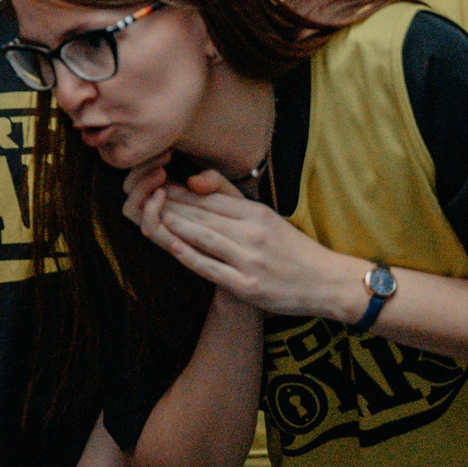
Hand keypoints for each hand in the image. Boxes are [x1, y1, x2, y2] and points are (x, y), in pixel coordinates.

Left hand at [129, 166, 361, 321]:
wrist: (326, 282)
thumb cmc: (291, 248)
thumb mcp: (266, 215)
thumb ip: (229, 196)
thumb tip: (193, 181)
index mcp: (256, 213)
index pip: (207, 199)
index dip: (176, 192)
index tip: (154, 187)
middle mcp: (251, 233)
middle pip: (199, 215)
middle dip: (167, 206)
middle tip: (141, 198)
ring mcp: (248, 260)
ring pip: (200, 237)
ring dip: (171, 225)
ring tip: (148, 216)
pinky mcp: (246, 285)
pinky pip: (208, 267)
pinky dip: (185, 254)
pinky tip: (167, 244)